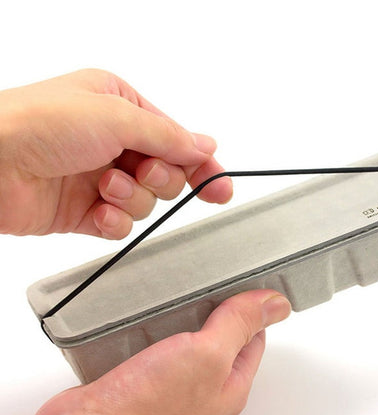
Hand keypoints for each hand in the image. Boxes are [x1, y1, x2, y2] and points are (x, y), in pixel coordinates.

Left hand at [0, 69, 231, 237]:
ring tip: (103, 187)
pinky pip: (121, 225)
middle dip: (158, 178)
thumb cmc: (38, 123)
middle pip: (166, 174)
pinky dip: (112, 221)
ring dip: (130, 198)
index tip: (221, 187)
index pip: (177, 140)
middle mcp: (113, 142)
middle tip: (140, 172)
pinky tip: (94, 211)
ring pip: (146, 202)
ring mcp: (100, 178)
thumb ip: (167, 136)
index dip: (202, 165)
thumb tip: (204, 145)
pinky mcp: (85, 211)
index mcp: (122, 108)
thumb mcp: (115, 116)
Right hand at [8, 290, 290, 414]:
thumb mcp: (208, 354)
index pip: (254, 337)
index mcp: (229, 384)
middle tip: (212, 282)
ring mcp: (172, 382)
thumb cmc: (148, 409)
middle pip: (221, 337)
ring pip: (187, 338)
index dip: (253, 308)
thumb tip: (275, 305)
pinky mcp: (143, 377)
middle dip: (218, 307)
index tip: (246, 282)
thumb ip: (239, 325)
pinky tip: (150, 314)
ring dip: (184, 315)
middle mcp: (203, 386)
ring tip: (182, 292)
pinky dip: (156, 326)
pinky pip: (157, 344)